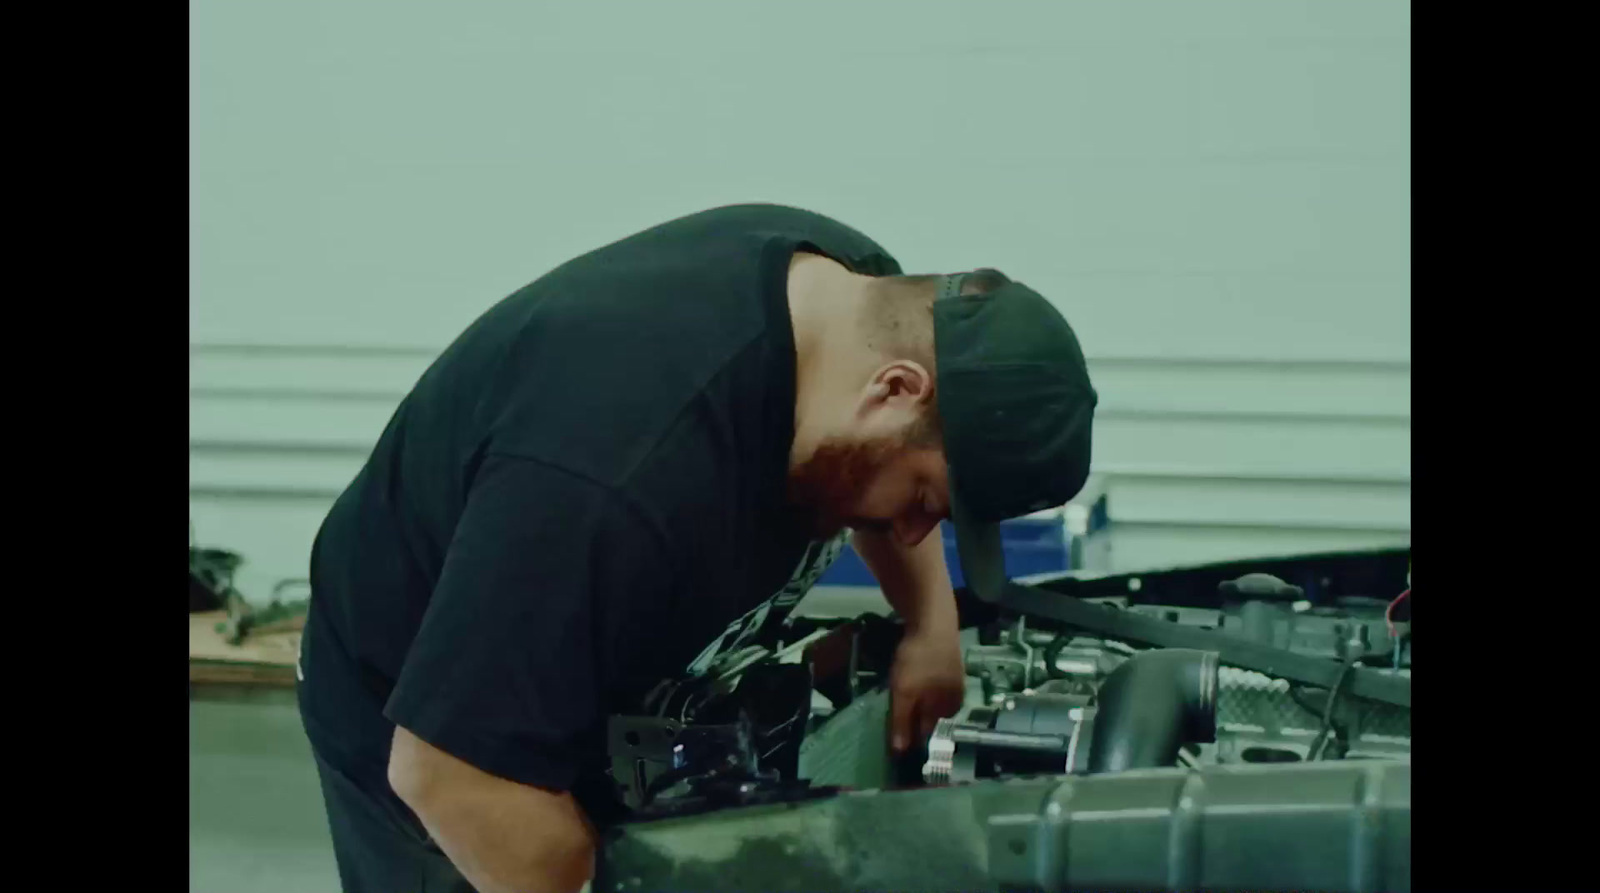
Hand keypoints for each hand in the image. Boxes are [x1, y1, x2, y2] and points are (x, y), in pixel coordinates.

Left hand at [888, 624, 966, 753]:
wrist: (934, 621)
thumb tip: (900, 752)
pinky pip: (935, 688)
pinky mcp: (951, 669)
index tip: (894, 739)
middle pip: (932, 720)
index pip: (927, 735)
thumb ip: (902, 722)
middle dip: (915, 722)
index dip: (910, 738)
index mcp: (946, 710)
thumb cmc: (918, 660)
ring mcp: (956, 684)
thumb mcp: (904, 692)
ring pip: (934, 703)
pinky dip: (924, 690)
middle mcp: (955, 701)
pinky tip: (915, 683)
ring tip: (903, 699)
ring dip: (919, 705)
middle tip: (895, 718)